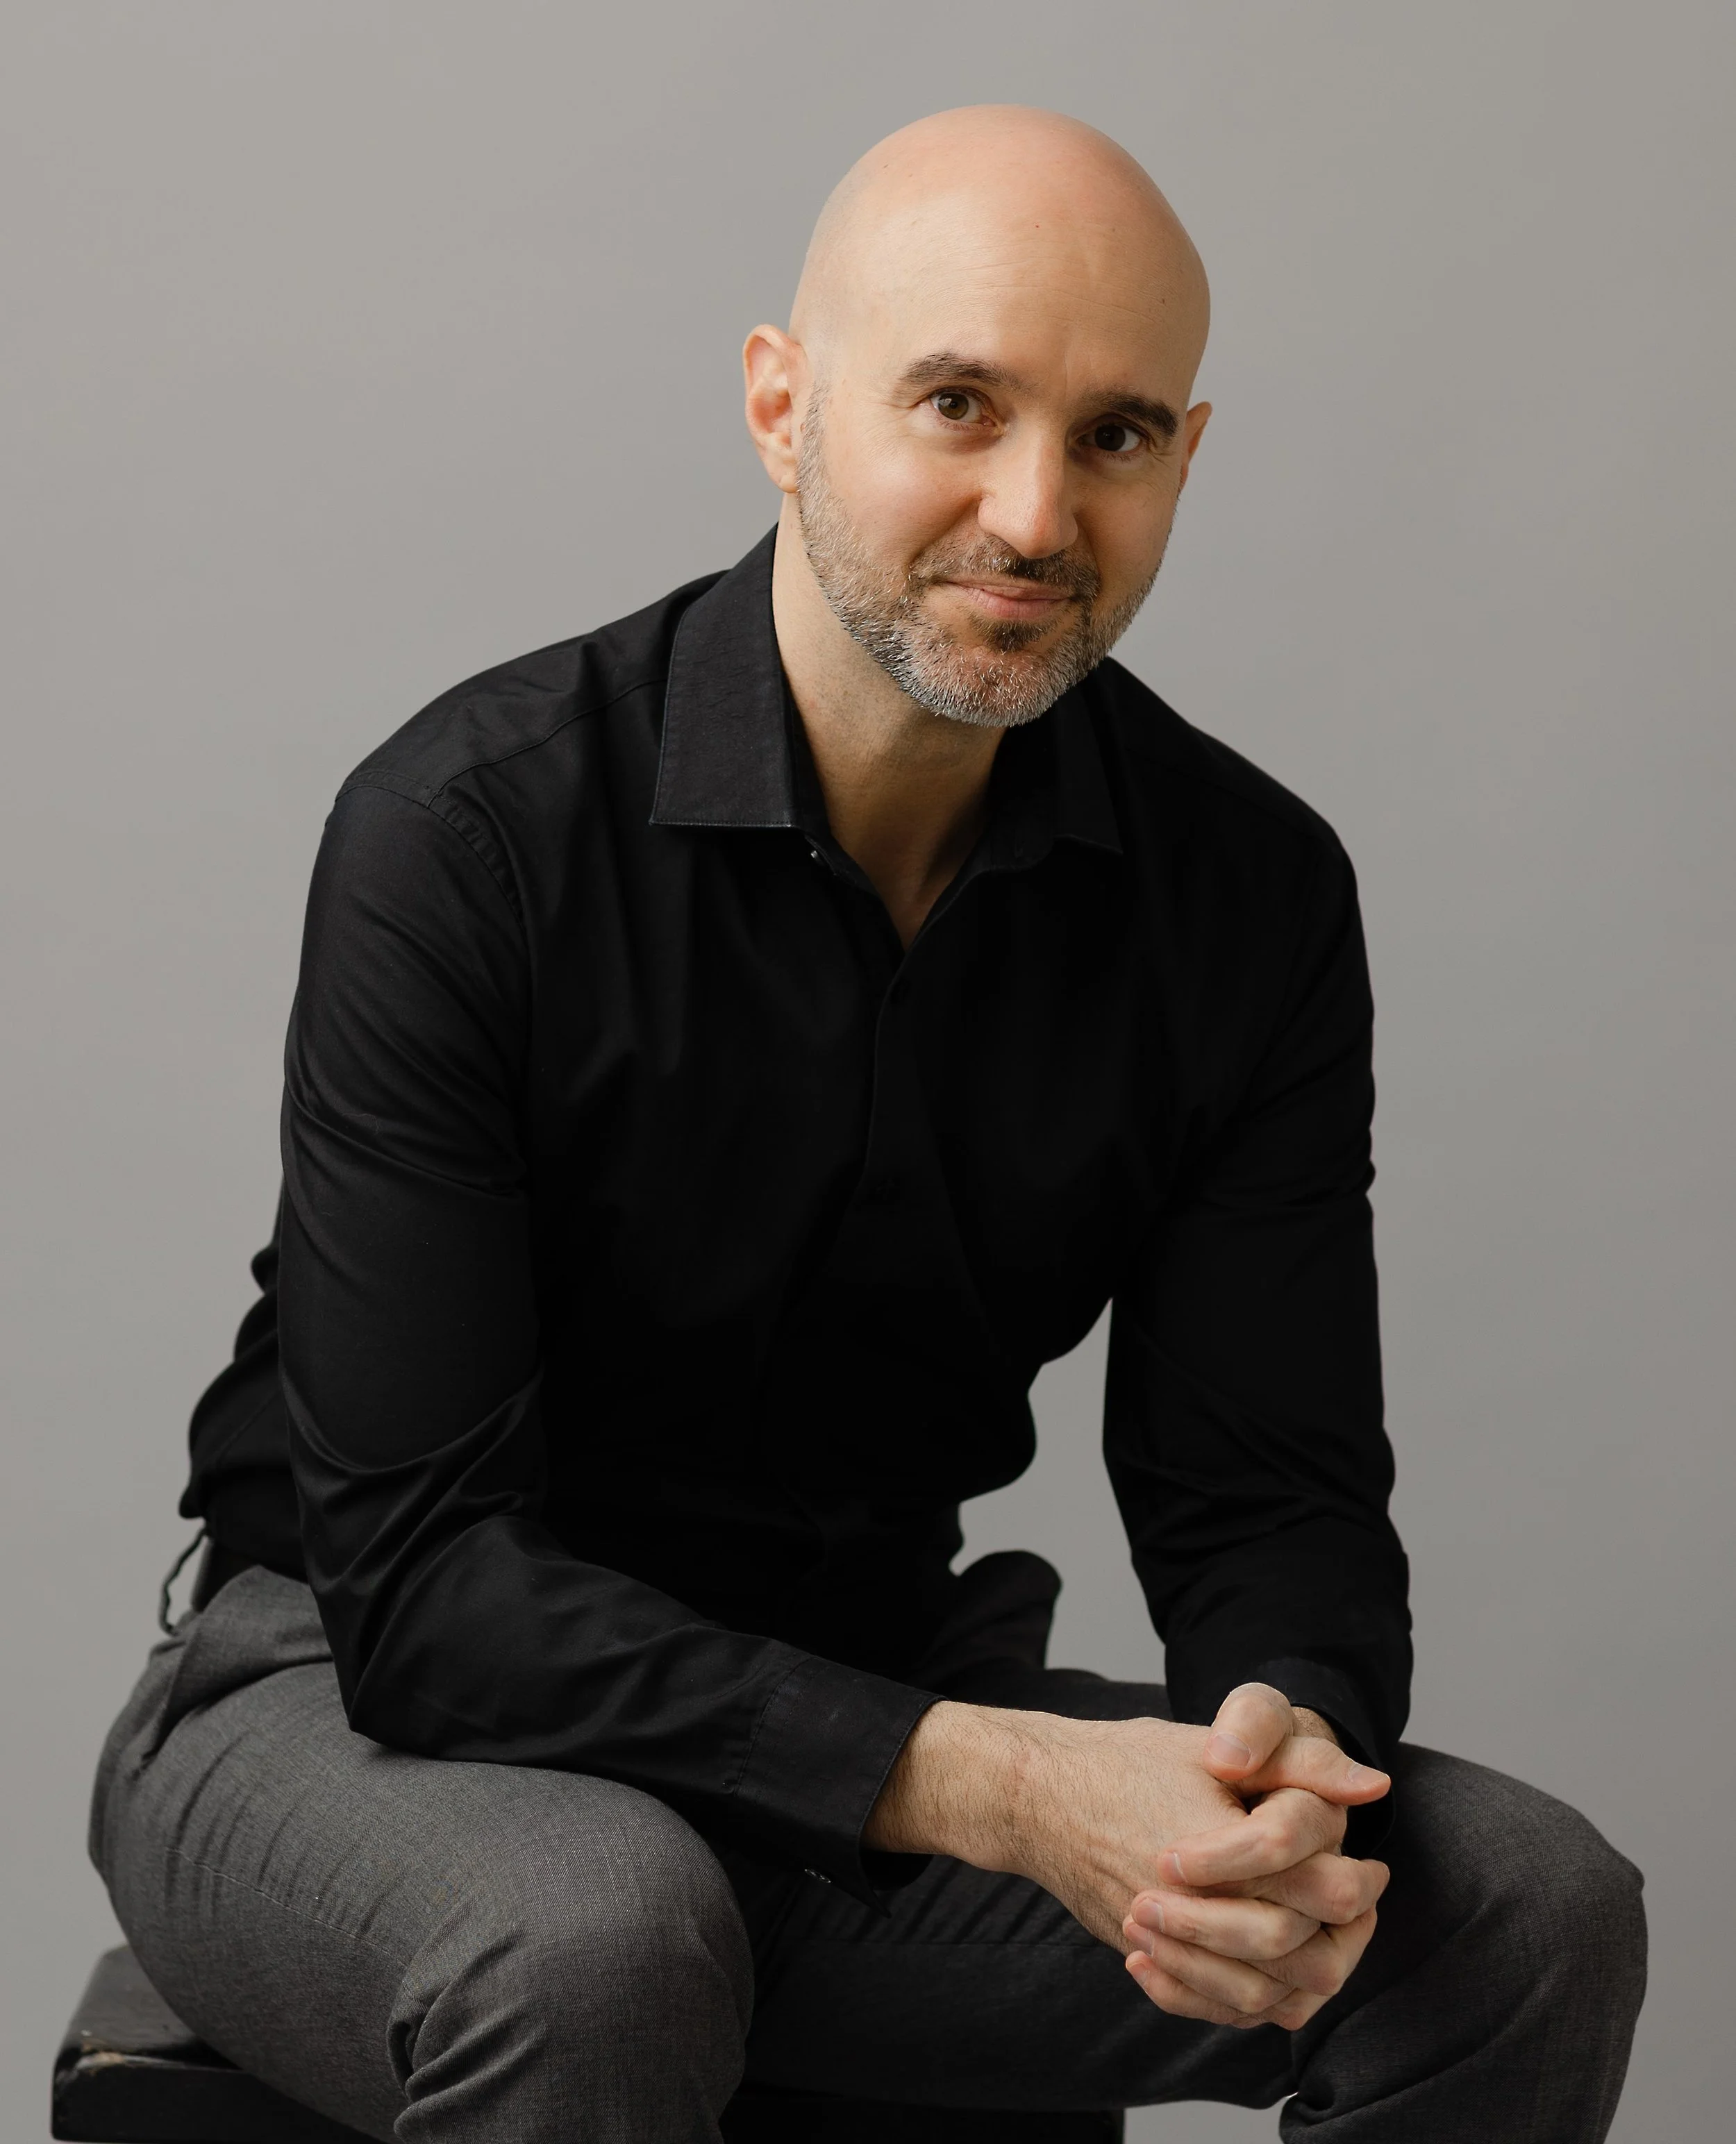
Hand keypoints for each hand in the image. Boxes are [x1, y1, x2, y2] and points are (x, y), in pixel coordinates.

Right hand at [862, 1688, 1385, 1995]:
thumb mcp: (1215, 1747)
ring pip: (1260, 1994)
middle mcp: (1193, 1903)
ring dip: (1301, 1977)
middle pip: (1296, 1953)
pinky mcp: (1148, 1956)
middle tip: (1359, 1911)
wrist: (1038, 1796)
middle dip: (1341, 1939)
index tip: (1373, 1872)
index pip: (1320, 1888)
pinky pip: (1213, 2006)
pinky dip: (1249, 2002)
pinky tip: (1265, 1972)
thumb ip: (1300, 1766)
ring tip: (1320, 1944)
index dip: (1358, 1883)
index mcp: (1222, 1846)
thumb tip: (1373, 1786)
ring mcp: (1167, 1938)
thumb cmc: (1126, 1762)